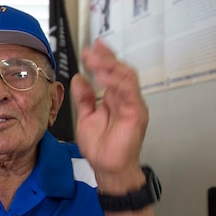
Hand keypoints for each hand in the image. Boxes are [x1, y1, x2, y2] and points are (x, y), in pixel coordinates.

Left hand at [70, 39, 148, 190]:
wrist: (108, 169)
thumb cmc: (101, 148)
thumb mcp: (86, 118)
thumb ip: (84, 98)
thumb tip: (79, 78)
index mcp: (114, 98)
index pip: (111, 72)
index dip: (103, 57)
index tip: (91, 47)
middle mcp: (125, 99)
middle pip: (120, 69)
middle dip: (106, 58)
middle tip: (91, 50)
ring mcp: (132, 105)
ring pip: (126, 76)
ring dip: (110, 66)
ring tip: (95, 60)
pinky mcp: (136, 113)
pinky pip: (129, 92)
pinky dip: (116, 82)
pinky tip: (103, 77)